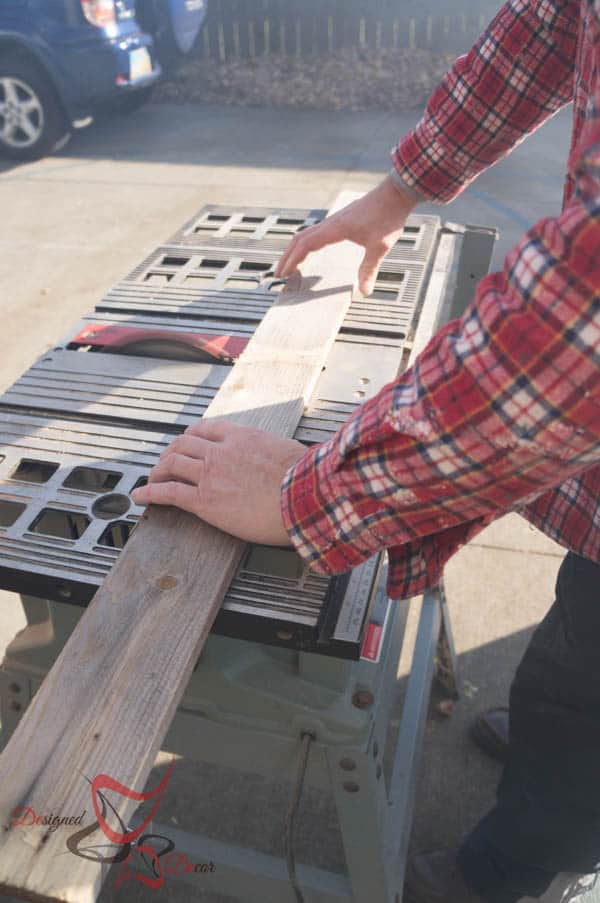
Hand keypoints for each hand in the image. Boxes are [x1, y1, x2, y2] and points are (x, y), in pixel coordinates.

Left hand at [130, 420, 306, 545]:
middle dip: (170, 453)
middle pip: (183, 444)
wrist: (305, 498)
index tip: (187, 443)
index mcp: (242, 436)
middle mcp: (221, 451)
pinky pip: (168, 492)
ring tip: (151, 479)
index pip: (206, 429)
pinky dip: (150, 492)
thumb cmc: (305, 480)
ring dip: (158, 470)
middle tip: (165, 463)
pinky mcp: (204, 500)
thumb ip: (275, 452)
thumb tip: (285, 458)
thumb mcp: (288, 452)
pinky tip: (141, 496)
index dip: (191, 436)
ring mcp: (210, 474)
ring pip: (171, 463)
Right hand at [275, 175, 416, 295]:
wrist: (395, 193)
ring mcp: (334, 220)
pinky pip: (316, 232)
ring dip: (295, 249)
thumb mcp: (380, 247)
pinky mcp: (340, 219)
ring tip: (290, 264)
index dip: (292, 260)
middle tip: (279, 273)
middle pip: (300, 239)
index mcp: (335, 229)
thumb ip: (369, 269)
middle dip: (287, 257)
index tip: (284, 273)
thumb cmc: (387, 217)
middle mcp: (330, 223)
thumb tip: (364, 291)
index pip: (305, 245)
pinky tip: (310, 251)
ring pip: (306, 234)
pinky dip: (307, 243)